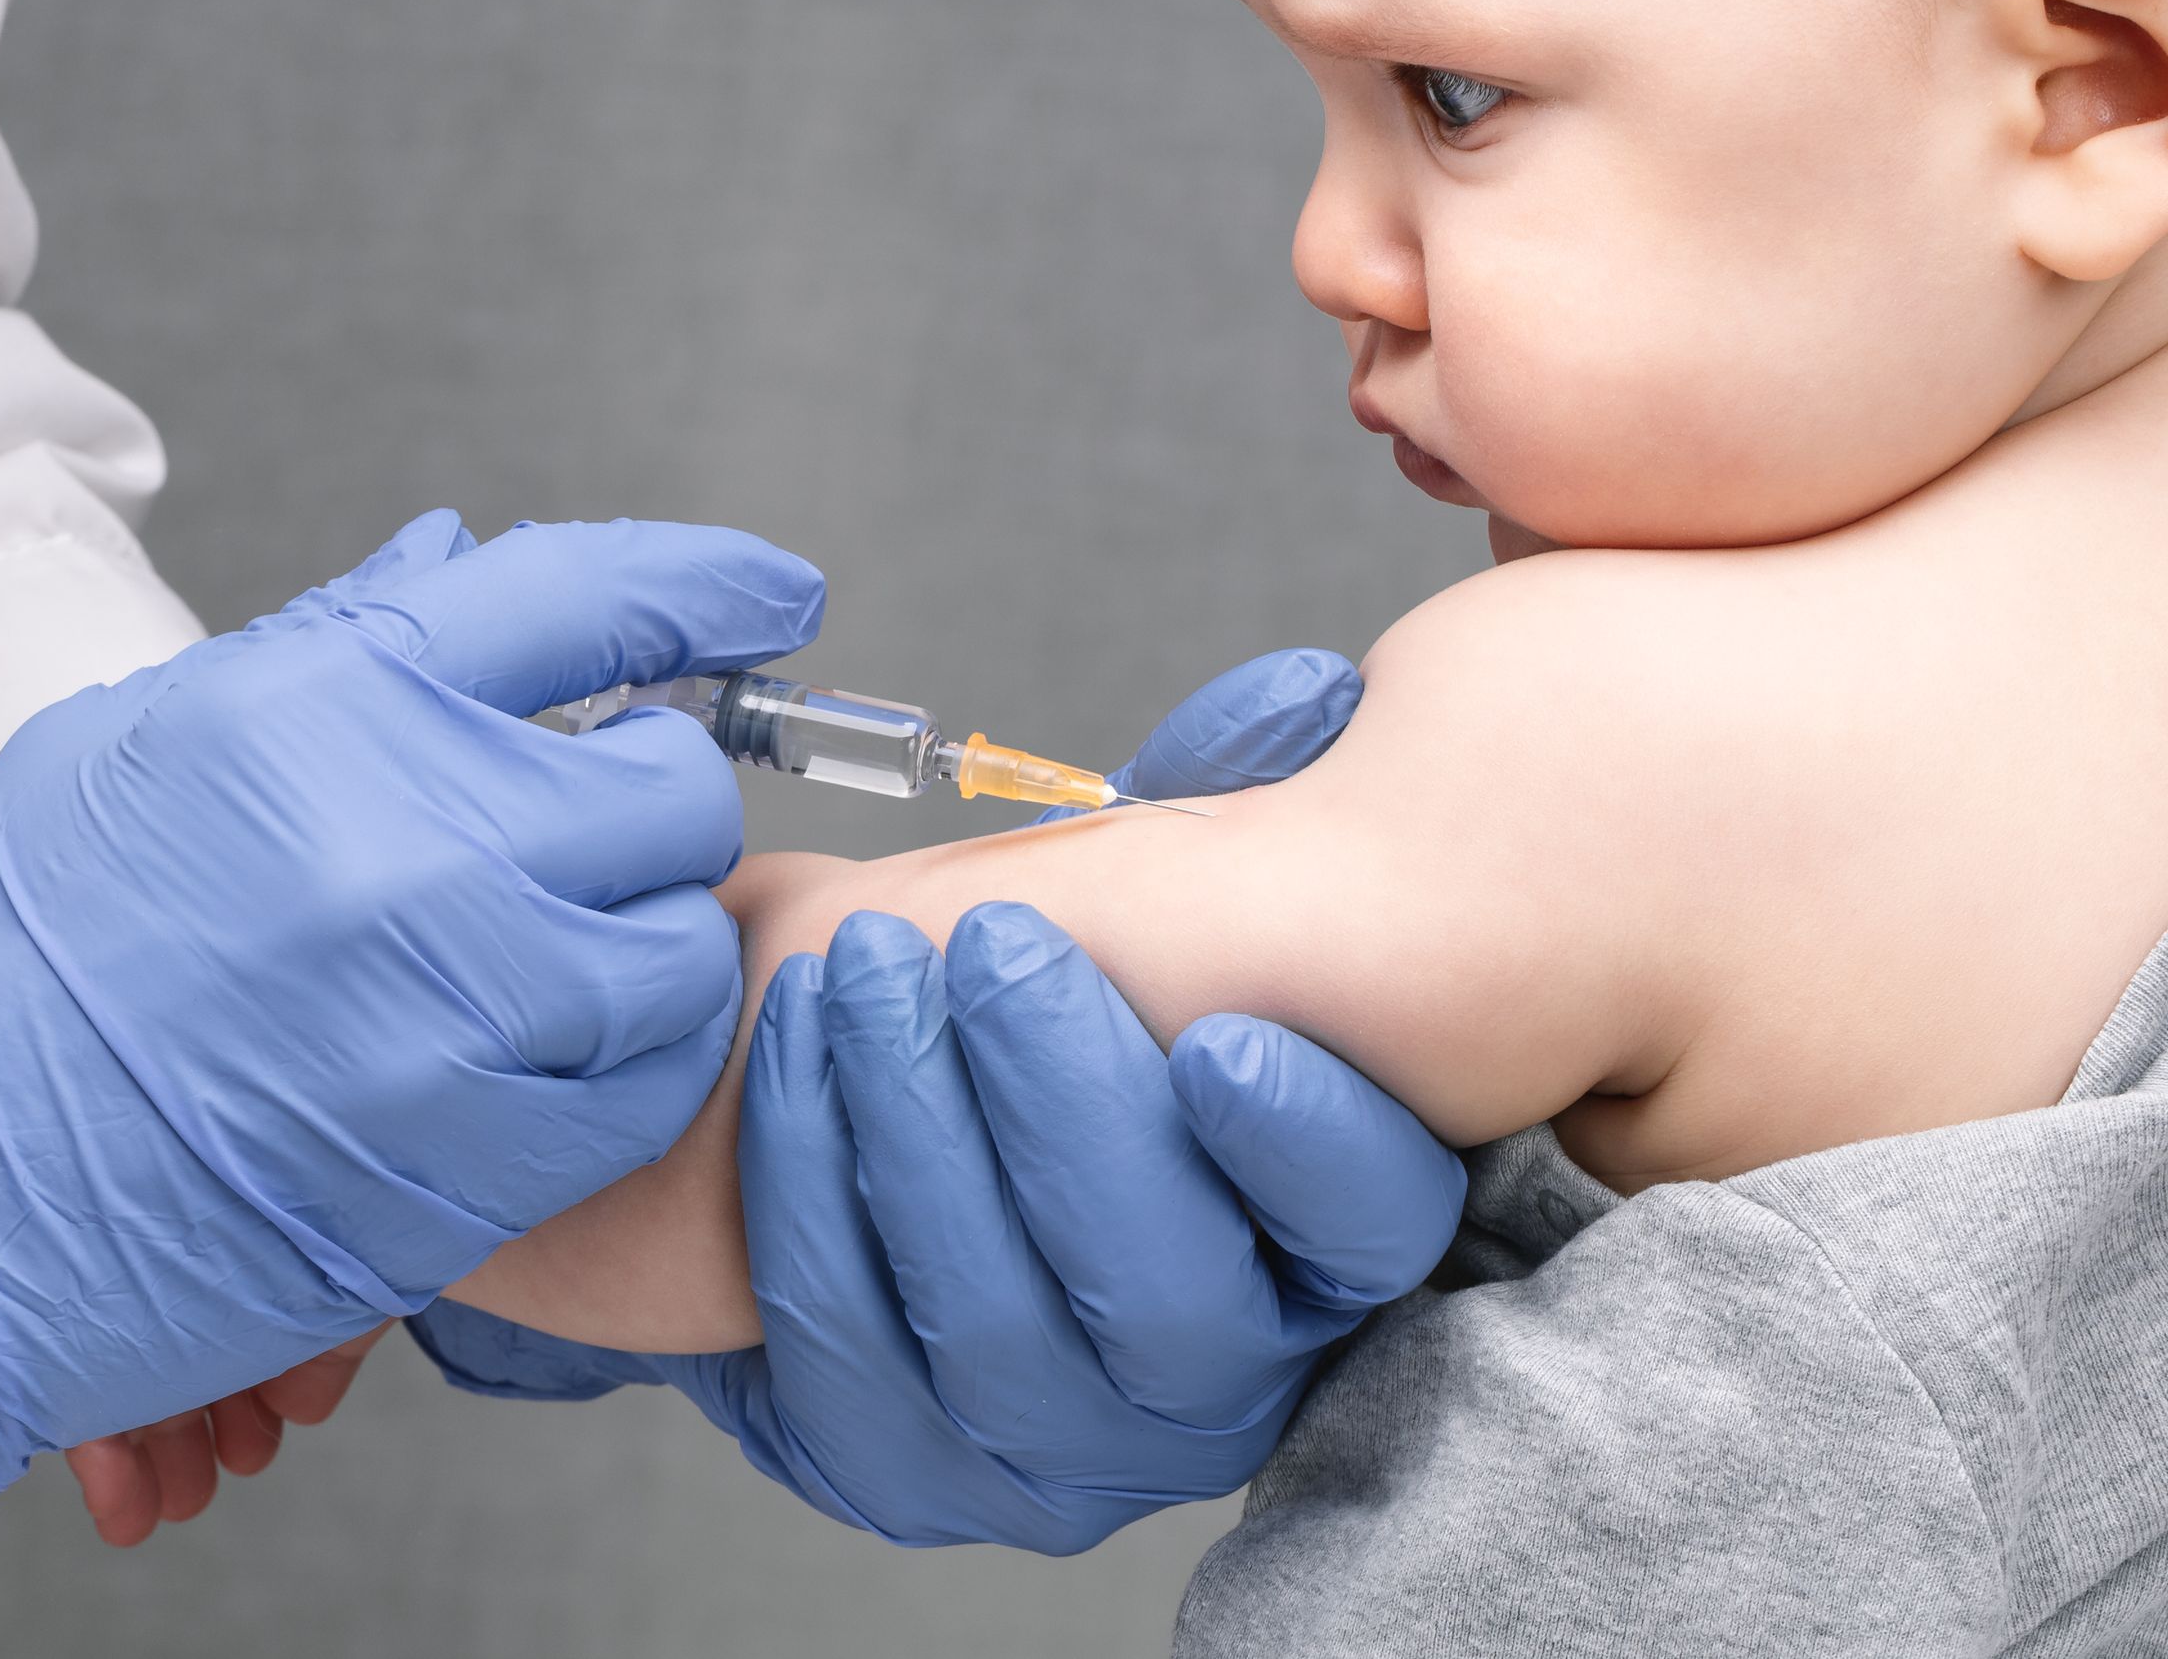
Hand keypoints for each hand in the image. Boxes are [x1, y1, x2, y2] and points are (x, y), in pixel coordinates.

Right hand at [0, 511, 822, 1512]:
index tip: (774, 596)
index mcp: (330, 704)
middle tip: (578, 835)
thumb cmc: (22, 959)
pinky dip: (628, 1061)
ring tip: (546, 958)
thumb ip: (334, 645)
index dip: (710, 583)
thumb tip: (464, 560)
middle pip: (672, 782)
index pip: (590, 593)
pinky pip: (652, 1080)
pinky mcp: (479, 1153)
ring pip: (684, 940)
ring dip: (642, 940)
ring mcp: (458, 1005)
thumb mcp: (152, 740)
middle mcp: (417, 838)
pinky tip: (542, 1056)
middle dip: (647, 800)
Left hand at [404, 648, 1469, 1550]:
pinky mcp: (912, 1471)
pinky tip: (795, 1071)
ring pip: (1001, 1339)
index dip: (1308, 1149)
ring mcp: (1066, 1447)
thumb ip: (1231, 802)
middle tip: (986, 945)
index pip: (1372, 1228)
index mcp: (1324, 1228)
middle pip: (1171, 1296)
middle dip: (1064, 1110)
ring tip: (860, 980)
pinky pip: (855, 1373)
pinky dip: (815, 1209)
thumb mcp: (1154, 880)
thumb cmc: (1053, 979)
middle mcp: (1222, 1371)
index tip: (1219, 1039)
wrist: (873, 1098)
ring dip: (918, 1141)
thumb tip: (1305, 697)